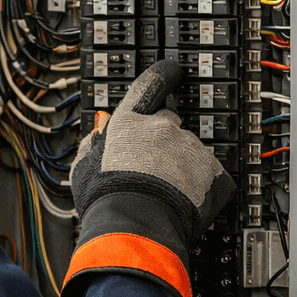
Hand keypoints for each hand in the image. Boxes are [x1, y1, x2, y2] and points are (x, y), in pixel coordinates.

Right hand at [61, 60, 236, 296]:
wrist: (135, 227)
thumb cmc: (106, 201)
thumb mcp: (83, 167)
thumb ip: (93, 142)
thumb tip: (101, 131)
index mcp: (130, 122)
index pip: (150, 84)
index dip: (163, 74)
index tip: (172, 70)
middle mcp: (163, 127)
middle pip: (169, 124)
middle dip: (164, 142)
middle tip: (152, 171)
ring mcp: (190, 147)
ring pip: (189, 151)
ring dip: (182, 166)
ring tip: (165, 195)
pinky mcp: (213, 171)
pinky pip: (211, 174)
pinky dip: (202, 186)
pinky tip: (186, 201)